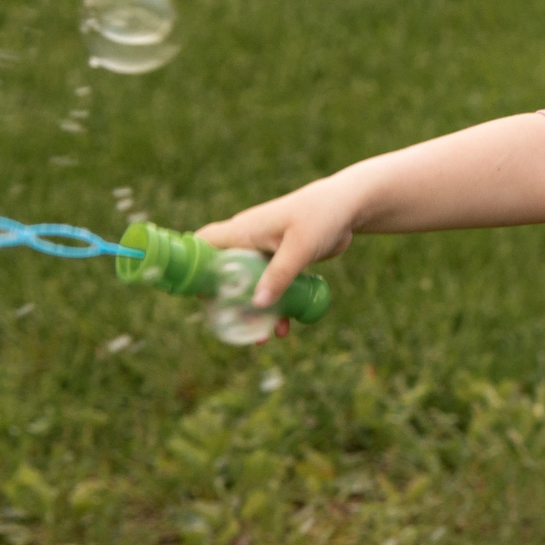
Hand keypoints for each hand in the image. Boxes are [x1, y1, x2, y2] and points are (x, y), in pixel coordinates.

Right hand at [199, 175, 361, 315]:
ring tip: (263, 337)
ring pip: (250, 285)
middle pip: (224, 273)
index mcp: (244, 230)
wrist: (349, 207)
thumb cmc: (321, 216)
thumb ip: (280, 274)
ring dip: (254, 311)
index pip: (204, 243)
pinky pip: (271, 287)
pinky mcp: (282, 261)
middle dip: (228, 302)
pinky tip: (286, 326)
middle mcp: (249, 240)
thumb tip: (257, 305)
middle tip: (236, 326)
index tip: (200, 295)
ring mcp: (265, 251)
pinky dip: (276, 306)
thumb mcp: (300, 247)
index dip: (196, 267)